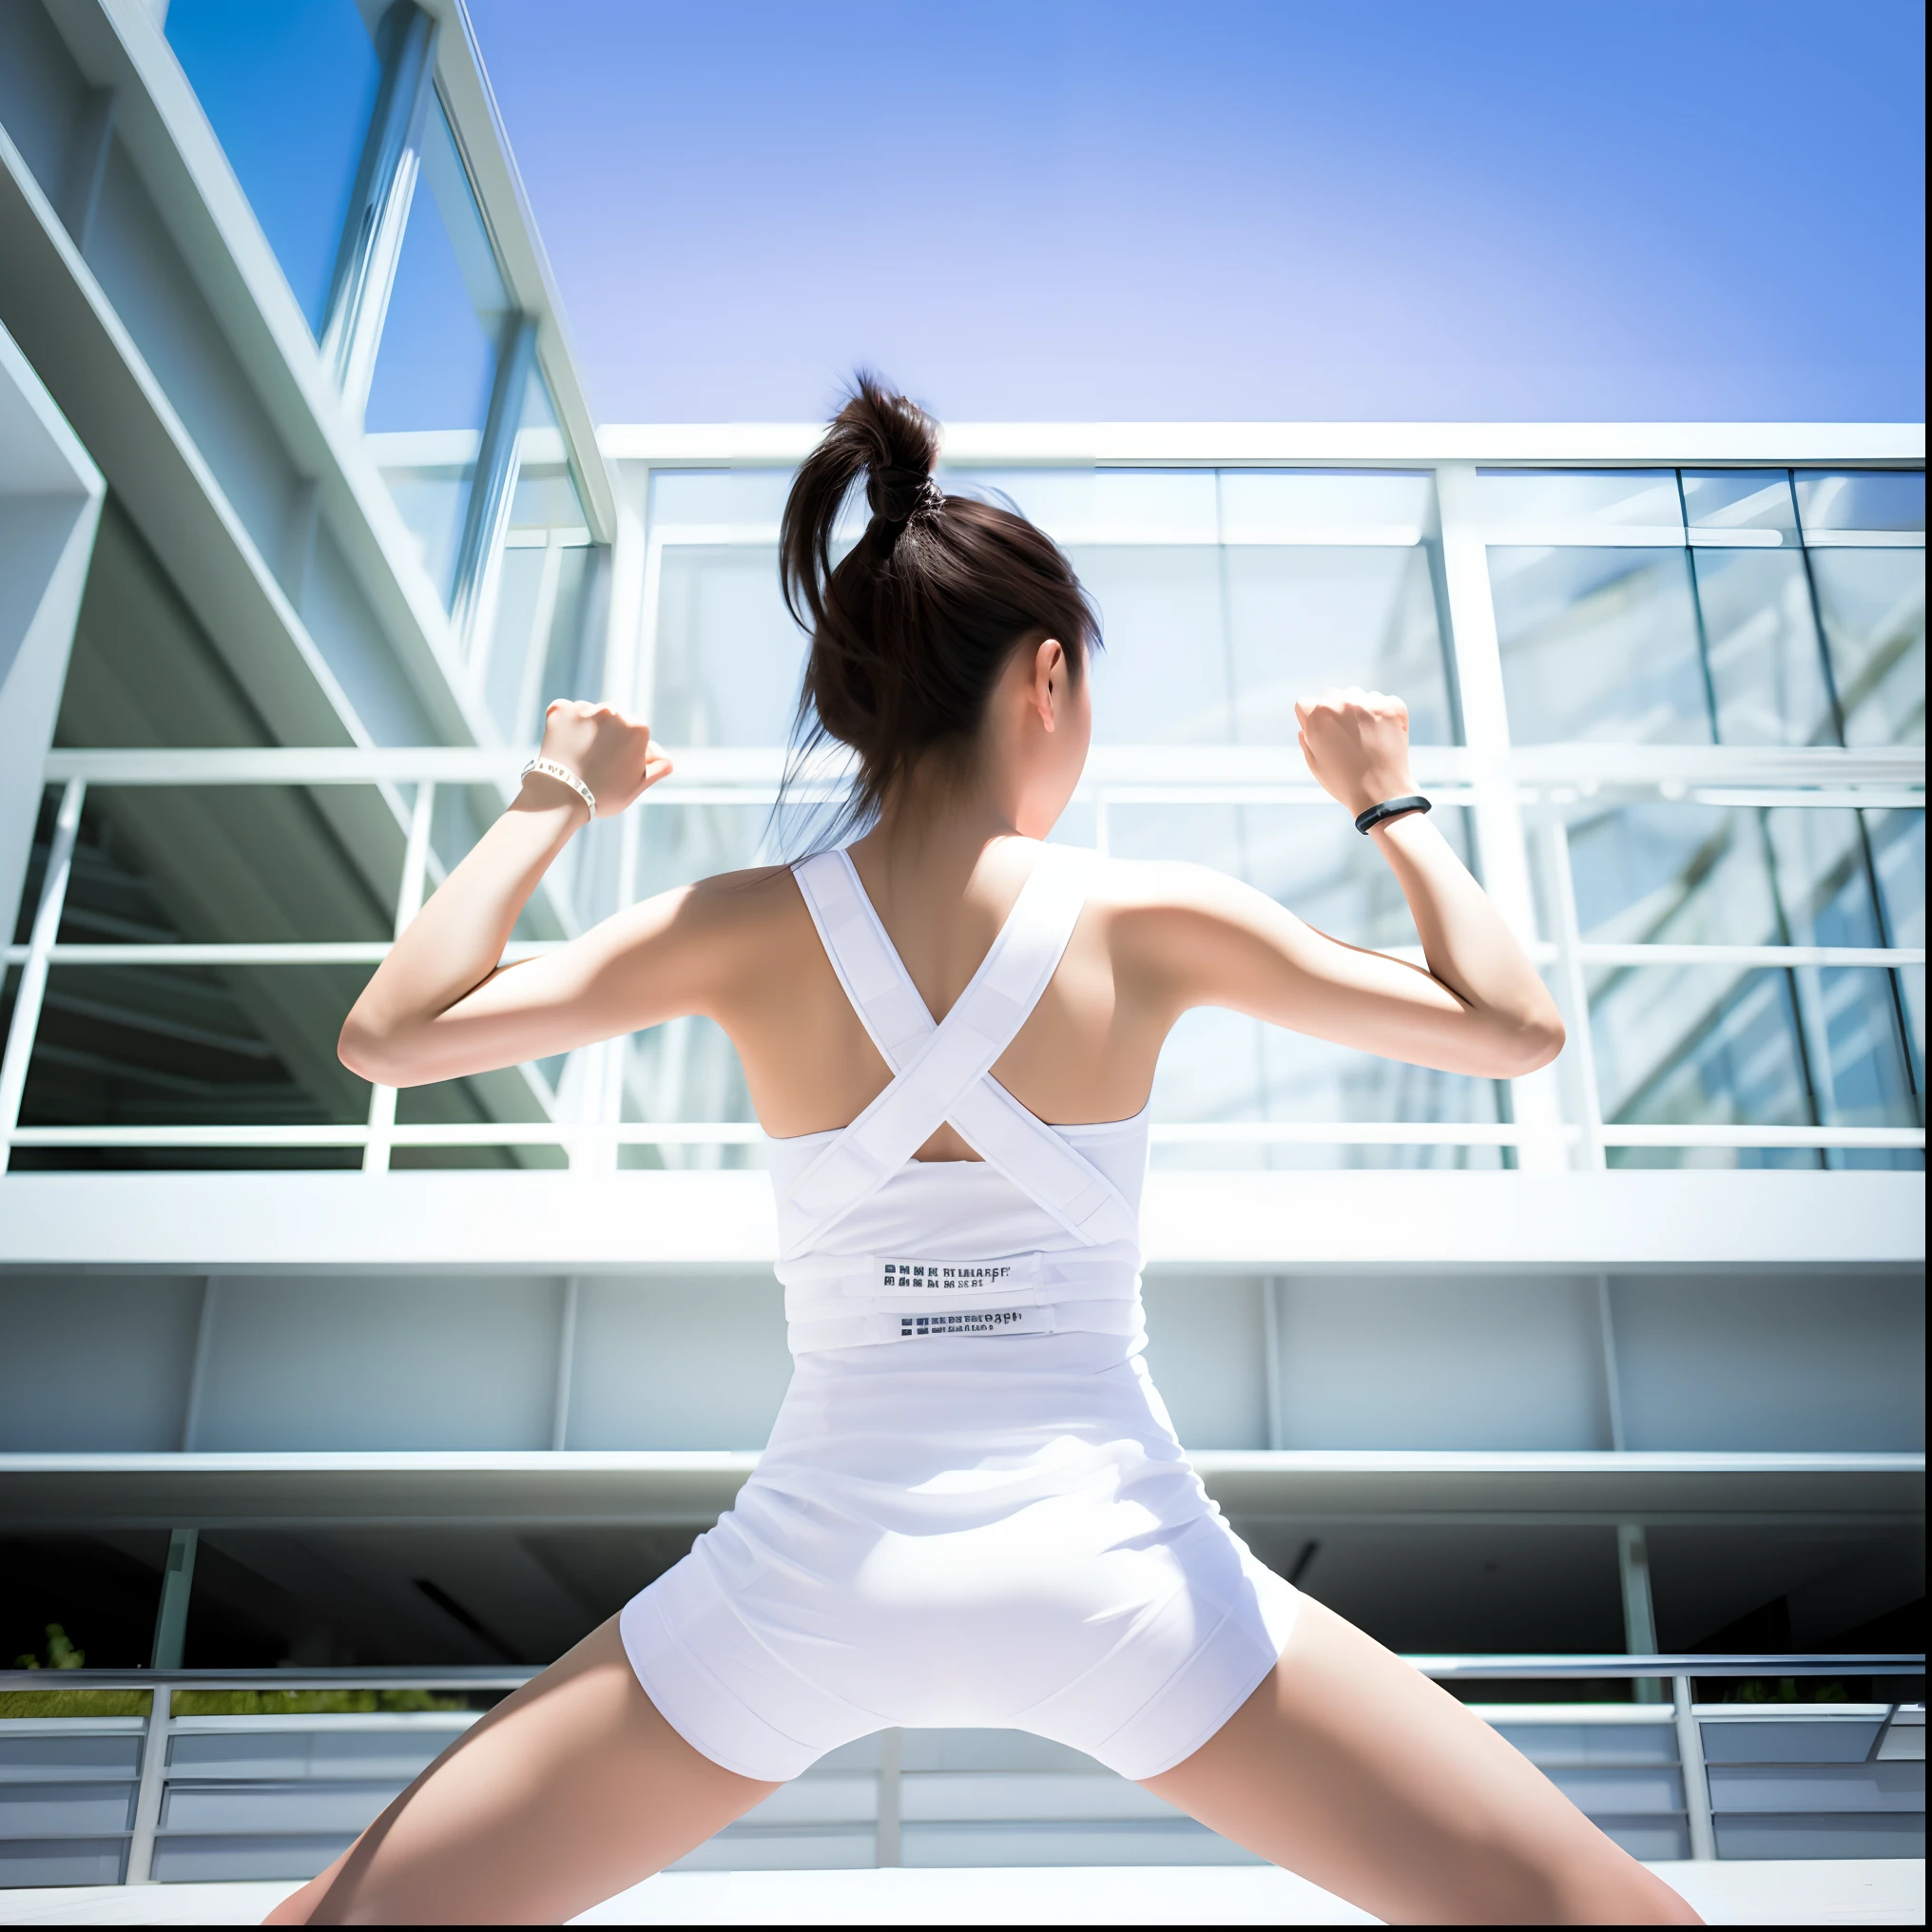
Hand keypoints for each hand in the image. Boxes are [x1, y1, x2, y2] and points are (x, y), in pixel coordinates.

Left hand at [532, 700, 671, 817]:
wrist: (560, 797)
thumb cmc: (602, 795)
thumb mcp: (637, 786)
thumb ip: (657, 768)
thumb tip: (667, 760)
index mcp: (638, 728)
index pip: (636, 732)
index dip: (628, 749)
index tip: (616, 765)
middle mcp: (614, 712)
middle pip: (614, 719)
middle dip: (608, 734)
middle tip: (596, 760)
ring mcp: (585, 708)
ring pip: (590, 714)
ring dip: (587, 727)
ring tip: (578, 753)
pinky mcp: (560, 709)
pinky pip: (565, 710)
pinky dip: (565, 723)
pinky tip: (564, 742)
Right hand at [1295, 687, 1415, 817]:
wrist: (1381, 794)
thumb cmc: (1343, 782)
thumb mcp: (1314, 763)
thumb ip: (1307, 739)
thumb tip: (1306, 727)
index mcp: (1318, 714)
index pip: (1306, 704)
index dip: (1310, 720)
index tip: (1320, 735)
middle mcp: (1342, 702)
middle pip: (1332, 696)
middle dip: (1334, 713)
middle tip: (1343, 738)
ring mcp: (1369, 703)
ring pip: (1357, 696)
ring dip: (1357, 711)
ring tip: (1363, 737)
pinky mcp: (1392, 708)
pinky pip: (1382, 702)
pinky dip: (1382, 714)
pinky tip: (1381, 734)